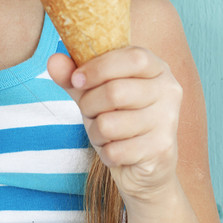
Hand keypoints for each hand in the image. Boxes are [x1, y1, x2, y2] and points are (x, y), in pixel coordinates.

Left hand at [48, 47, 182, 202]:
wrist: (144, 164)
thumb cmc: (117, 116)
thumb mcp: (93, 91)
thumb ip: (73, 75)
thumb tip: (54, 61)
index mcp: (156, 67)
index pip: (132, 57)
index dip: (98, 67)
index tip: (76, 80)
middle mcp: (169, 90)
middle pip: (115, 92)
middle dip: (89, 105)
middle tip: (89, 111)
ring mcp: (168, 121)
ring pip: (110, 124)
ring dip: (95, 131)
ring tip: (104, 132)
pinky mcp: (162, 149)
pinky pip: (115, 150)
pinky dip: (105, 152)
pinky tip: (116, 150)